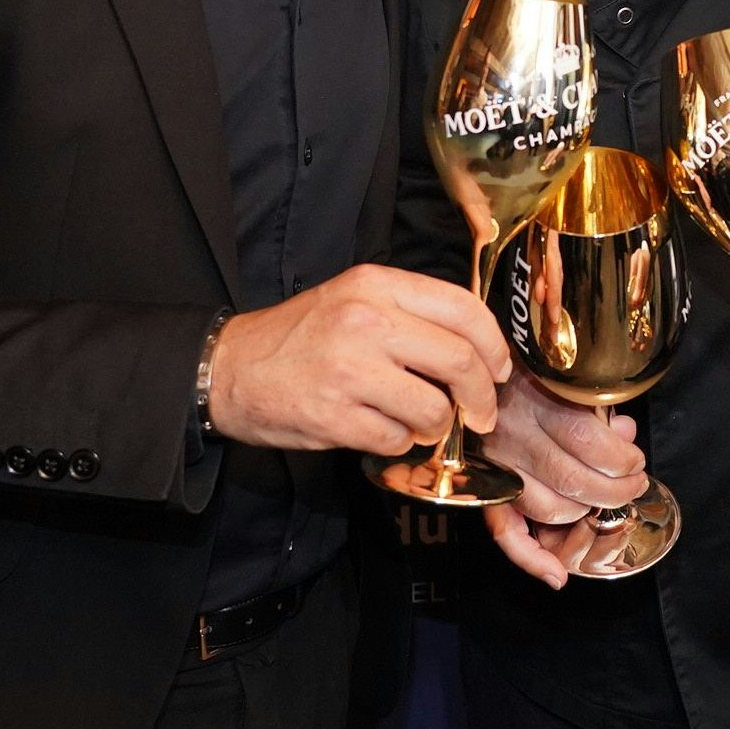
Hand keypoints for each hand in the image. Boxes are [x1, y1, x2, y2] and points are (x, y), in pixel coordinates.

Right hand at [203, 263, 511, 456]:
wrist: (229, 368)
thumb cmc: (301, 336)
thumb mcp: (354, 299)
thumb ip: (411, 312)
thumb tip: (478, 347)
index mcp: (376, 285)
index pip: (464, 309)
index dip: (495, 346)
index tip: (500, 370)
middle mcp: (365, 321)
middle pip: (459, 361)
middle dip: (482, 396)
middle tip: (482, 414)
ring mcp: (348, 370)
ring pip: (433, 409)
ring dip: (436, 426)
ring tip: (418, 421)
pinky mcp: (333, 416)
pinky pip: (396, 439)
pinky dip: (398, 442)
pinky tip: (380, 429)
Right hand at [480, 377, 647, 587]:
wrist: (467, 371)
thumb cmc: (524, 370)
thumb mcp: (561, 373)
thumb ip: (595, 402)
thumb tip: (624, 432)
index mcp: (535, 400)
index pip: (588, 441)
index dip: (622, 459)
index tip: (635, 459)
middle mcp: (513, 436)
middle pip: (574, 480)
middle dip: (616, 490)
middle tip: (633, 484)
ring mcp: (496, 467)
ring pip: (549, 508)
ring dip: (586, 512)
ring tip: (606, 501)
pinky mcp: (485, 489)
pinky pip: (505, 533)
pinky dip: (531, 559)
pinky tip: (557, 575)